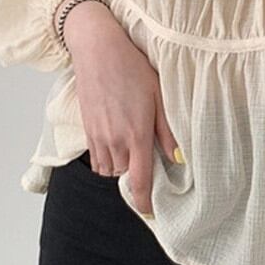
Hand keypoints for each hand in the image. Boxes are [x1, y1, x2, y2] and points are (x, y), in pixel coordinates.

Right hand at [63, 1, 182, 216]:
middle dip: (136, 179)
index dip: (145, 204)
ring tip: (134, 152)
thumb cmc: (133, 68)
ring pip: (109, 170)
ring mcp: (97, 136)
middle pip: (124, 178)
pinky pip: (96, 159)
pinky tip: (118, 144)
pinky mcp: (86, 129)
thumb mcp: (160, 95)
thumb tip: (178, 158)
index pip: (139, 182)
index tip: (153, 213)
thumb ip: (167, 130)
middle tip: (150, 166)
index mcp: (136, 135)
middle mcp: (114, 141)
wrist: (98, 50)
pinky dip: (107, 160)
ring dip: (122, 168)